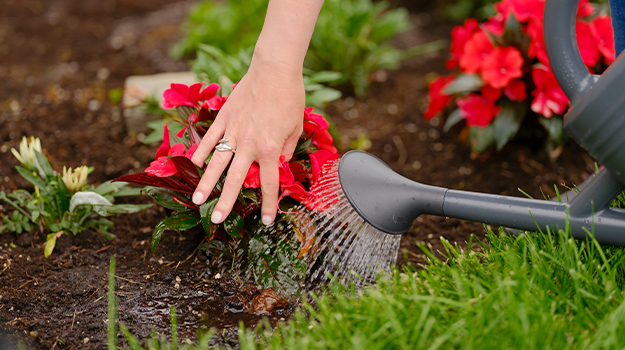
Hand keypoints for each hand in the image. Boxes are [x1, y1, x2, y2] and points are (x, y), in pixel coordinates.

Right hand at [190, 58, 304, 225]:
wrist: (274, 69)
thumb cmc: (289, 97)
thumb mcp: (296, 127)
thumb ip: (286, 149)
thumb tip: (278, 163)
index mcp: (269, 148)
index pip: (269, 182)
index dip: (268, 204)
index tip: (266, 220)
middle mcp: (249, 143)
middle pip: (236, 180)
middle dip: (226, 202)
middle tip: (216, 220)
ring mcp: (233, 131)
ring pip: (217, 162)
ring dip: (206, 183)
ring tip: (197, 200)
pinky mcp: (224, 117)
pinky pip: (210, 138)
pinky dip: (200, 151)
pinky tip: (193, 164)